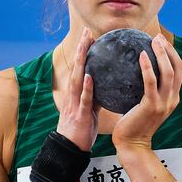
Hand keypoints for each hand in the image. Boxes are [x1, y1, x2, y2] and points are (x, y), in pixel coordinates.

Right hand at [56, 27, 100, 151]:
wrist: (70, 149)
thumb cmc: (81, 129)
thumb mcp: (91, 108)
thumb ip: (97, 95)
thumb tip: (111, 84)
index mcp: (78, 93)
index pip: (82, 67)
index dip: (85, 51)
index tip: (90, 35)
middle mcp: (74, 94)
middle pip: (78, 67)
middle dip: (82, 49)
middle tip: (87, 32)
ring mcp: (75, 103)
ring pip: (78, 79)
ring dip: (81, 62)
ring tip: (85, 45)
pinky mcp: (80, 115)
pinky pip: (84, 100)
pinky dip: (86, 88)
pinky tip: (90, 76)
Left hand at [112, 33, 181, 151]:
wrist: (132, 145)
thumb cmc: (134, 124)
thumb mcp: (144, 105)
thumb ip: (145, 90)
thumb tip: (133, 71)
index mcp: (172, 98)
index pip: (179, 71)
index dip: (173, 54)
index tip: (162, 42)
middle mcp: (172, 99)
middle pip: (178, 68)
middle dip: (170, 50)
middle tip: (157, 37)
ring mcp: (164, 103)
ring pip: (168, 72)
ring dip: (162, 54)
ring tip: (153, 41)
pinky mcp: (152, 106)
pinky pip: (151, 82)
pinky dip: (148, 67)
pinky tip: (141, 55)